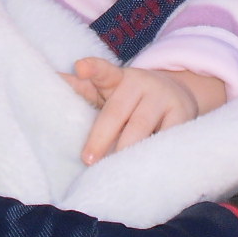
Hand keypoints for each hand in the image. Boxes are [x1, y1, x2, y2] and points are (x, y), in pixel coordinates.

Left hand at [60, 57, 226, 164]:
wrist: (178, 94)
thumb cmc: (133, 98)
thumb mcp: (111, 91)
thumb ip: (84, 88)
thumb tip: (55, 80)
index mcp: (120, 78)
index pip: (104, 71)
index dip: (92, 69)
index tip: (79, 67)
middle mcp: (141, 83)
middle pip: (117, 111)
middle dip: (101, 137)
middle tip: (87, 159)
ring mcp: (163, 98)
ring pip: (140, 127)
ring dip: (125, 148)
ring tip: (114, 169)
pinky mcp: (182, 115)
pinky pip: (165, 137)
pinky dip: (153, 152)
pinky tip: (144, 166)